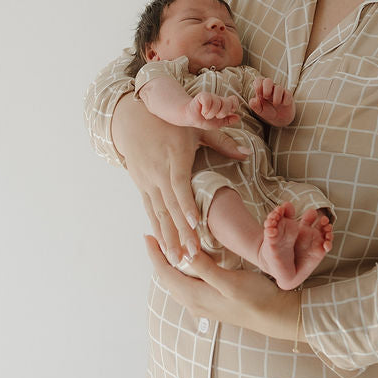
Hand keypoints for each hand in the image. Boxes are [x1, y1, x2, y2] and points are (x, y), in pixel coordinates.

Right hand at [111, 92, 248, 260]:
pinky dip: (157, 229)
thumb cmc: (170, 120)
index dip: (187, 206)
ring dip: (168, 238)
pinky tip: (163, 246)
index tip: (195, 224)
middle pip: (170, 207)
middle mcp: (159, 172)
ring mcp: (148, 181)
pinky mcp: (141, 185)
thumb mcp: (196, 126)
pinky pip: (149, 211)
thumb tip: (246, 153)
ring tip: (177, 259)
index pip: (180, 186)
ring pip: (158, 214)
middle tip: (192, 255)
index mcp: (175, 158)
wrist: (132, 117)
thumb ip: (221, 141)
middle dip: (181, 233)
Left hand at [145, 237, 302, 343]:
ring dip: (168, 266)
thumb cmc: (256, 298)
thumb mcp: (230, 281)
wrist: (274, 317)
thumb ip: (205, 269)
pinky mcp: (210, 304)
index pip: (165, 273)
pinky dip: (180, 273)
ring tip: (166, 247)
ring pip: (176, 283)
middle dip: (158, 258)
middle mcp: (194, 303)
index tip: (148, 235)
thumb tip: (183, 253)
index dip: (154, 254)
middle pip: (167, 278)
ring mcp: (202, 305)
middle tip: (155, 236)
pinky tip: (187, 265)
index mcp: (195, 296)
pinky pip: (186, 287)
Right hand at [190, 90, 241, 123]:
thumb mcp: (218, 123)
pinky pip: (208, 101)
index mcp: (223, 105)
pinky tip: (202, 111)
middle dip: (222, 112)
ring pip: (217, 103)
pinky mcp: (202, 96)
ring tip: (206, 115)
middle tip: (215, 116)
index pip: (233, 100)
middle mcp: (218, 99)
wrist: (190, 118)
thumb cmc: (203, 120)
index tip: (230, 111)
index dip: (234, 105)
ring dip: (211, 113)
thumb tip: (238, 117)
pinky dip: (205, 109)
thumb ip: (228, 120)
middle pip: (228, 102)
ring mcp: (210, 97)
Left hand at [248, 76, 294, 127]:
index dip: (258, 84)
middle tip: (266, 96)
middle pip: (268, 80)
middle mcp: (271, 88)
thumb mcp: (260, 110)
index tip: (258, 91)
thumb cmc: (268, 111)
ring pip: (279, 88)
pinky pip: (288, 94)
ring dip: (276, 97)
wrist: (280, 118)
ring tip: (275, 104)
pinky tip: (283, 104)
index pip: (259, 81)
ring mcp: (280, 91)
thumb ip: (254, 105)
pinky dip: (285, 100)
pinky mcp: (288, 95)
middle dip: (267, 88)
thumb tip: (252, 100)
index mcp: (262, 89)